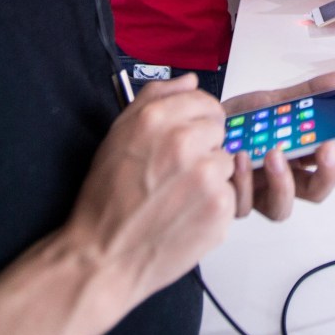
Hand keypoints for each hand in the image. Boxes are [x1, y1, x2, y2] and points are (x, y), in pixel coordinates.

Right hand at [61, 74, 234, 302]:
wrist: (103, 255)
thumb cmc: (107, 199)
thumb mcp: (118, 135)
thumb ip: (155, 98)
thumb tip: (189, 80)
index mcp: (156, 119)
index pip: (205, 101)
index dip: (197, 120)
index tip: (187, 136)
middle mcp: (183, 142)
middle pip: (220, 130)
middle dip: (205, 147)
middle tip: (178, 171)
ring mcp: (205, 176)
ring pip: (227, 163)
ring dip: (210, 177)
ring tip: (179, 195)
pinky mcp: (220, 208)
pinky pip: (230, 194)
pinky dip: (213, 205)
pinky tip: (186, 214)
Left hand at [223, 71, 334, 220]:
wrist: (197, 126)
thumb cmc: (237, 120)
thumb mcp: (273, 102)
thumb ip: (307, 94)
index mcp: (298, 157)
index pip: (331, 162)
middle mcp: (282, 180)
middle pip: (315, 193)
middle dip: (325, 175)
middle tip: (324, 149)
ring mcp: (258, 194)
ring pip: (281, 208)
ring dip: (283, 182)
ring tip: (275, 153)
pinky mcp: (233, 200)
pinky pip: (244, 202)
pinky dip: (244, 180)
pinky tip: (240, 157)